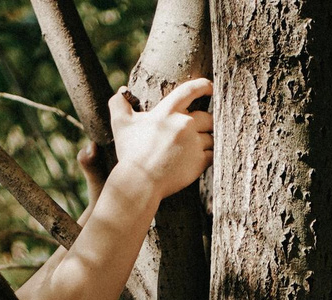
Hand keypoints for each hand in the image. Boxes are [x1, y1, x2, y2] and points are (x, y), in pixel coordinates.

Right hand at [108, 78, 212, 201]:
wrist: (140, 182)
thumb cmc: (130, 153)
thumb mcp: (120, 124)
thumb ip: (119, 103)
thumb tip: (122, 91)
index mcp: (168, 112)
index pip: (190, 90)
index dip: (204, 86)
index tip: (210, 87)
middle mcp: (185, 124)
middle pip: (208, 117)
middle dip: (206, 122)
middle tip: (198, 130)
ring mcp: (194, 144)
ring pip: (211, 137)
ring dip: (205, 141)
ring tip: (192, 149)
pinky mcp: (199, 162)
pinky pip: (212, 155)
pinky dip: (207, 156)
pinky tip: (197, 160)